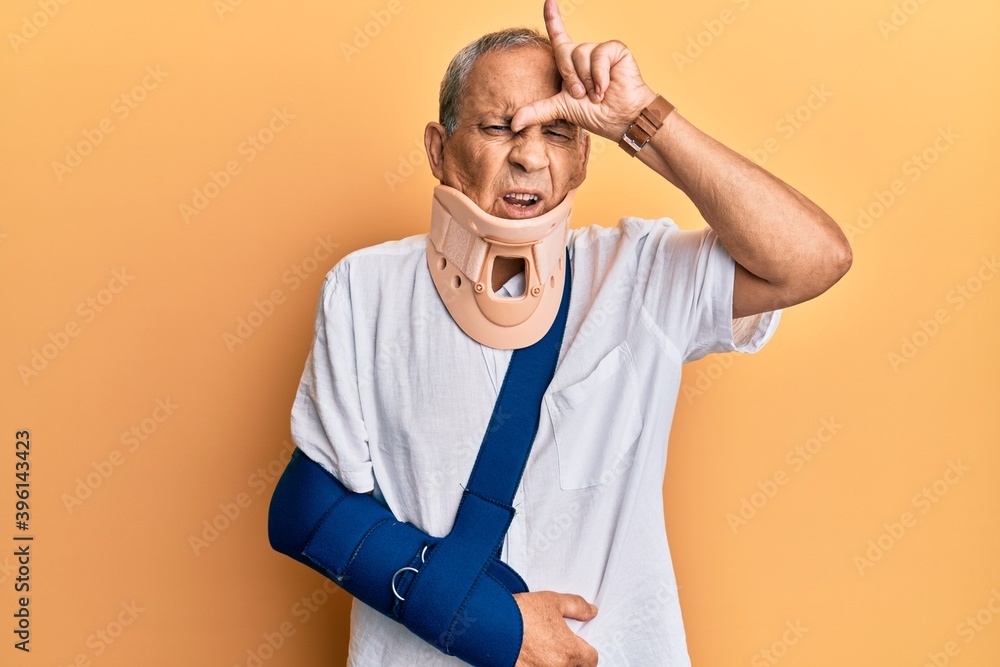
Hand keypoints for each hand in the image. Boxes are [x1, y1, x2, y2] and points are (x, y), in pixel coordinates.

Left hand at [511, 0, 657, 141]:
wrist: (619, 119)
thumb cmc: (594, 114)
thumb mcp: (560, 109)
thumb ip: (536, 111)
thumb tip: (513, 124)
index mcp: (570, 63)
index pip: (558, 35)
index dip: (552, 18)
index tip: (549, 0)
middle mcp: (583, 54)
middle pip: (564, 52)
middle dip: (571, 78)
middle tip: (582, 96)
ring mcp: (599, 51)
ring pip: (580, 54)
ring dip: (587, 80)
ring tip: (597, 94)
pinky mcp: (614, 50)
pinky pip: (598, 55)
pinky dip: (599, 75)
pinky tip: (606, 87)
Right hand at [514, 590, 598, 666]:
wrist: (489, 623)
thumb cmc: (518, 614)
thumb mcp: (552, 601)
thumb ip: (576, 606)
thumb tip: (590, 611)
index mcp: (569, 651)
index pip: (591, 659)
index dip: (586, 649)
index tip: (578, 643)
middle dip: (571, 658)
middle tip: (558, 644)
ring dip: (553, 662)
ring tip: (542, 648)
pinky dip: (537, 664)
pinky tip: (529, 654)